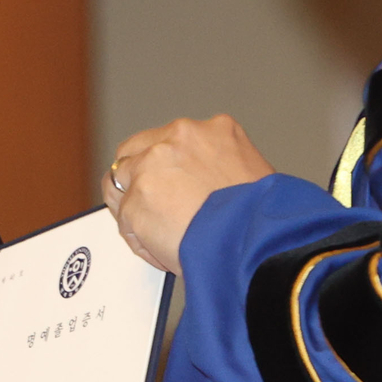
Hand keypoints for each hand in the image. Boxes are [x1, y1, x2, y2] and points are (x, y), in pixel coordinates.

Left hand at [103, 115, 273, 272]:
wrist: (254, 242)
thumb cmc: (262, 220)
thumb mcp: (253, 175)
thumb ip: (218, 169)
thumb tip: (200, 184)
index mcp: (212, 130)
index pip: (169, 139)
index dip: (164, 166)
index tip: (167, 185)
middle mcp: (178, 139)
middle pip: (133, 152)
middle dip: (137, 179)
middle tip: (153, 208)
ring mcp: (151, 167)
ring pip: (119, 184)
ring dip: (134, 209)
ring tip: (162, 234)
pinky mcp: (135, 201)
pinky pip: (126, 222)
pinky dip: (141, 240)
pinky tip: (165, 251)